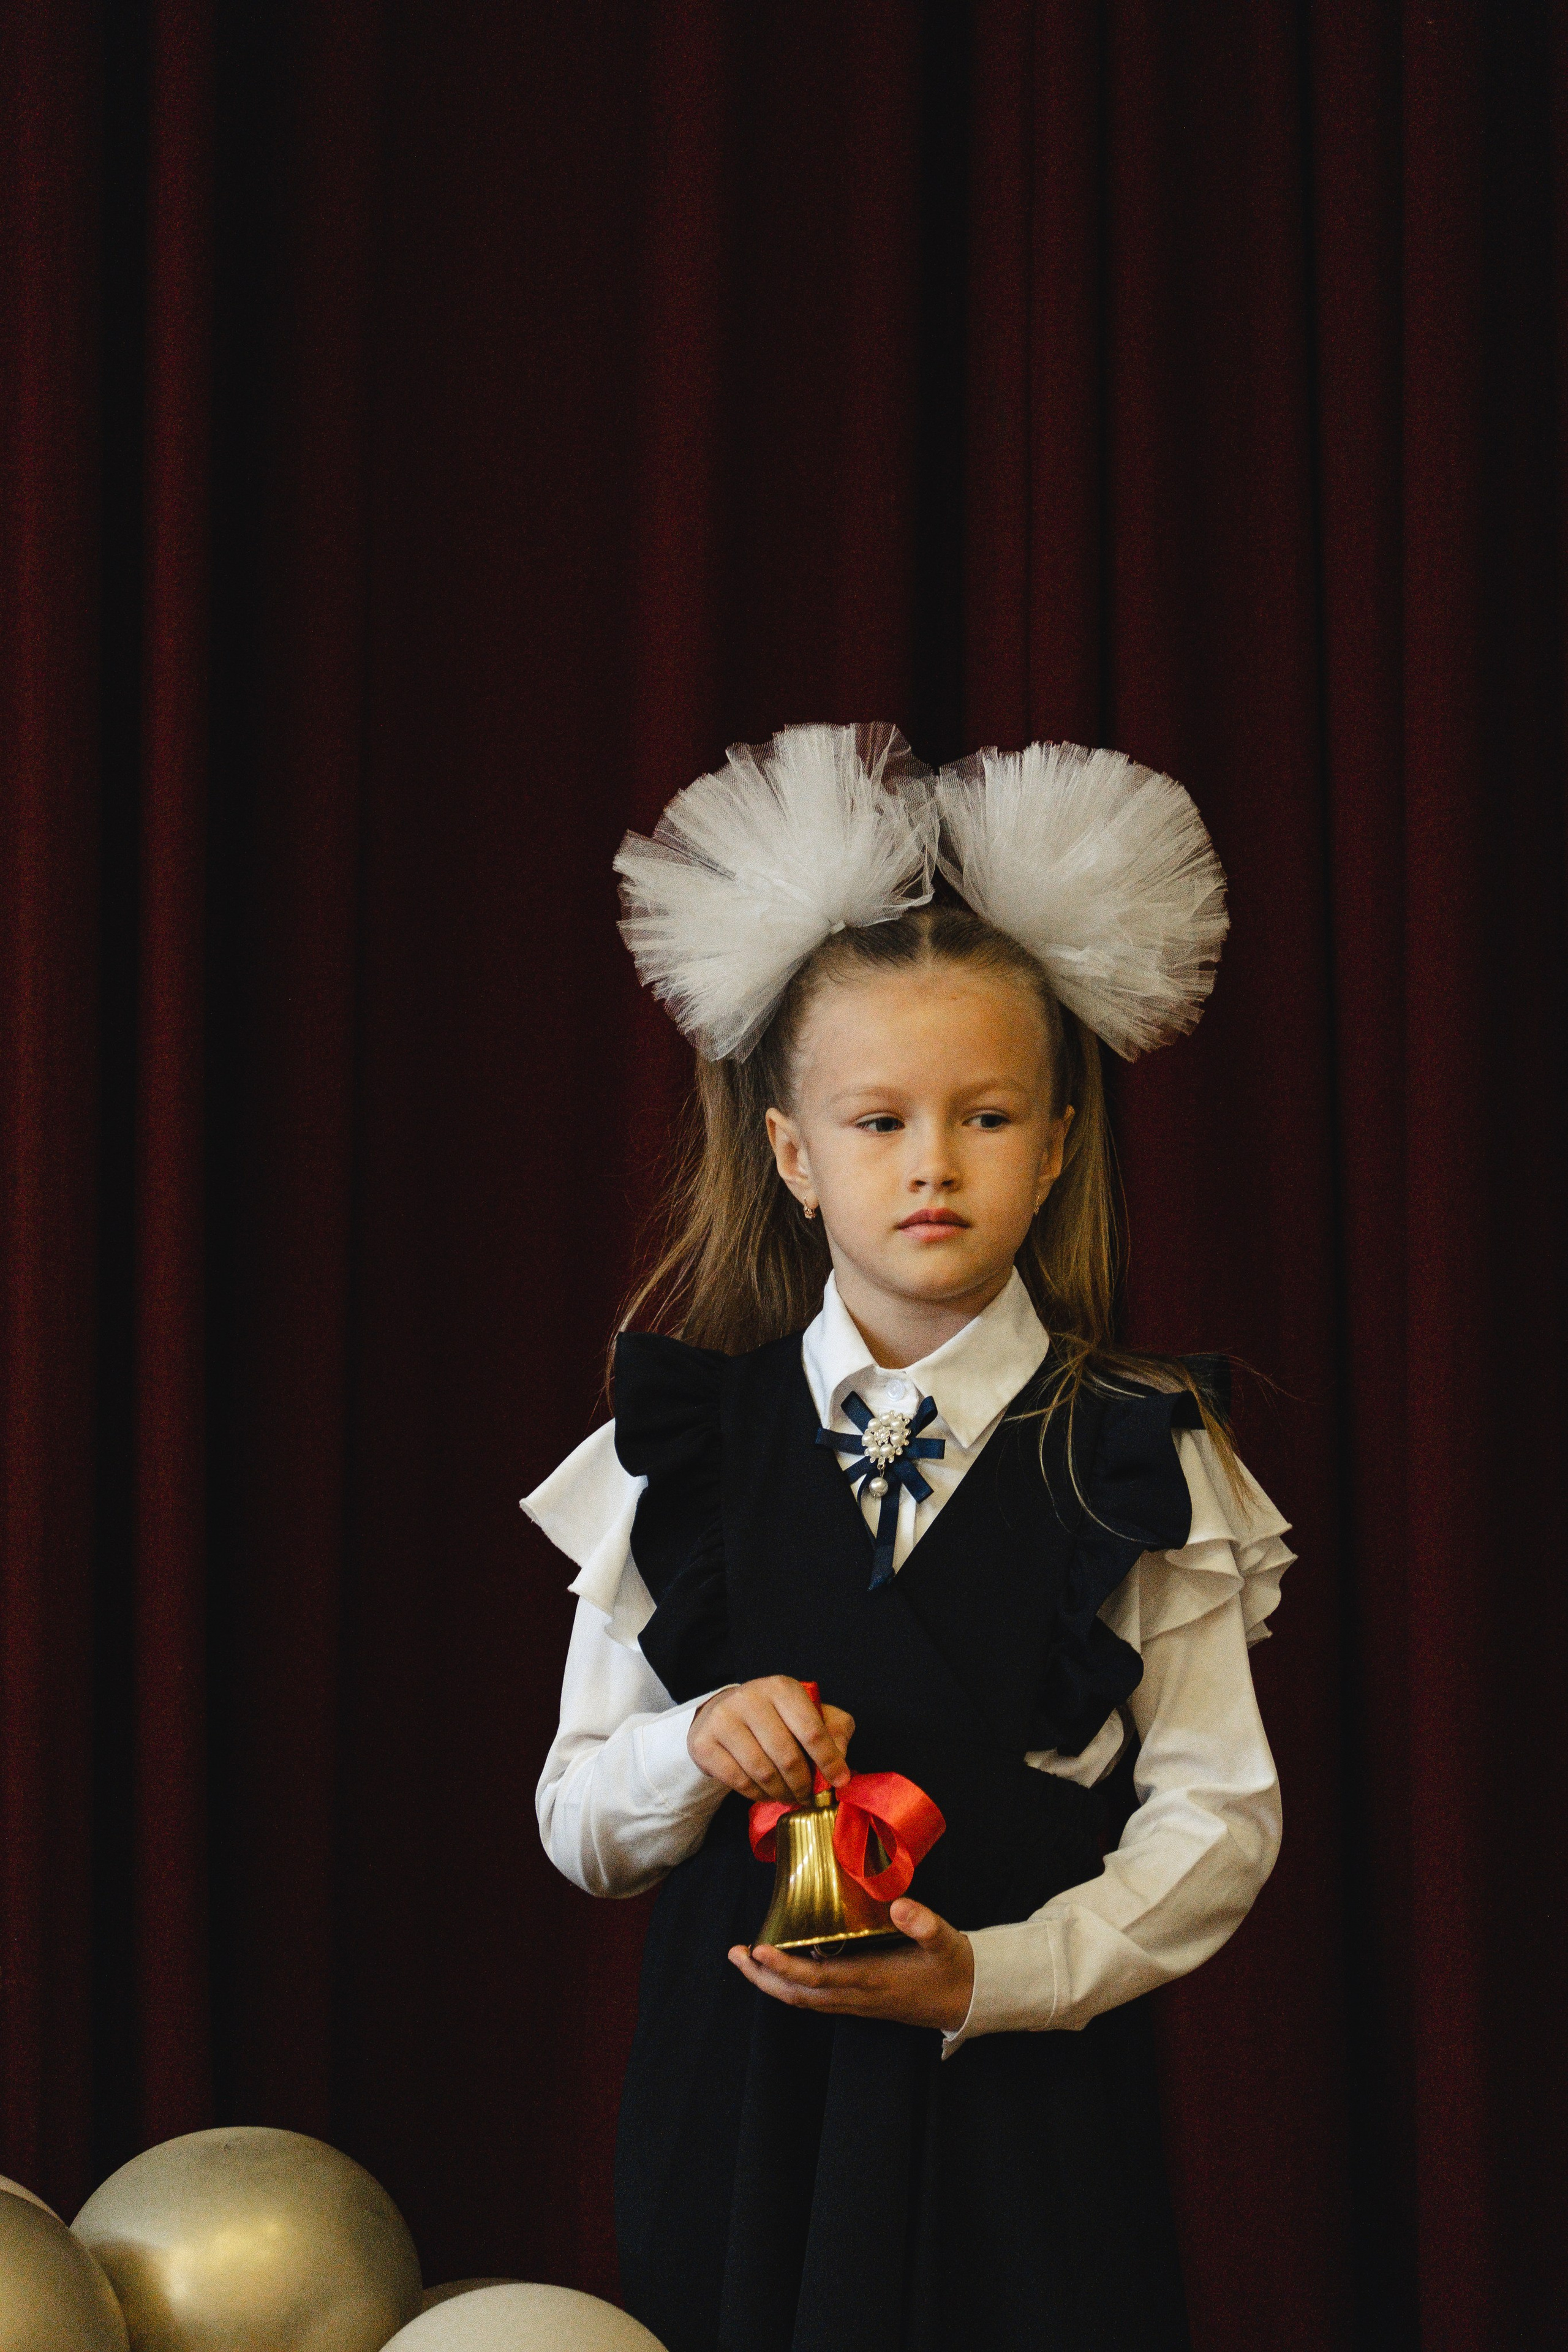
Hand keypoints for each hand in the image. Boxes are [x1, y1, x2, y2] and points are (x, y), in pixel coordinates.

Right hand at [687, 1675, 854, 1803]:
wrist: (722, 1713)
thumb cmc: (775, 1716)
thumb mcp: (809, 1713)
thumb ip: (835, 1731)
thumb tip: (841, 1765)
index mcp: (782, 1688)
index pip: (812, 1730)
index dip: (829, 1761)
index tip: (840, 1782)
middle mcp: (751, 1698)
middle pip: (787, 1757)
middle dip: (804, 1784)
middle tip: (809, 1796)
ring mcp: (724, 1720)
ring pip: (763, 1772)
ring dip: (782, 1793)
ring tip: (789, 1796)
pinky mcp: (704, 1744)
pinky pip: (740, 1782)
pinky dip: (759, 1795)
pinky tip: (767, 1794)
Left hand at [729, 1899, 975, 2034]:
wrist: (968, 1999)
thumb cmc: (953, 1967)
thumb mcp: (945, 1940)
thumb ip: (923, 1923)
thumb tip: (900, 1903)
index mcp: (872, 1980)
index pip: (817, 1978)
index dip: (784, 1967)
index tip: (758, 1950)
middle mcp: (857, 1996)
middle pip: (798, 1995)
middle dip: (763, 1978)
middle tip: (735, 1954)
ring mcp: (857, 2002)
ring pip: (803, 1999)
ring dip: (772, 1982)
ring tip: (747, 1958)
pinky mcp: (860, 2000)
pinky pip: (816, 1997)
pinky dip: (792, 1983)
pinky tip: (783, 1964)